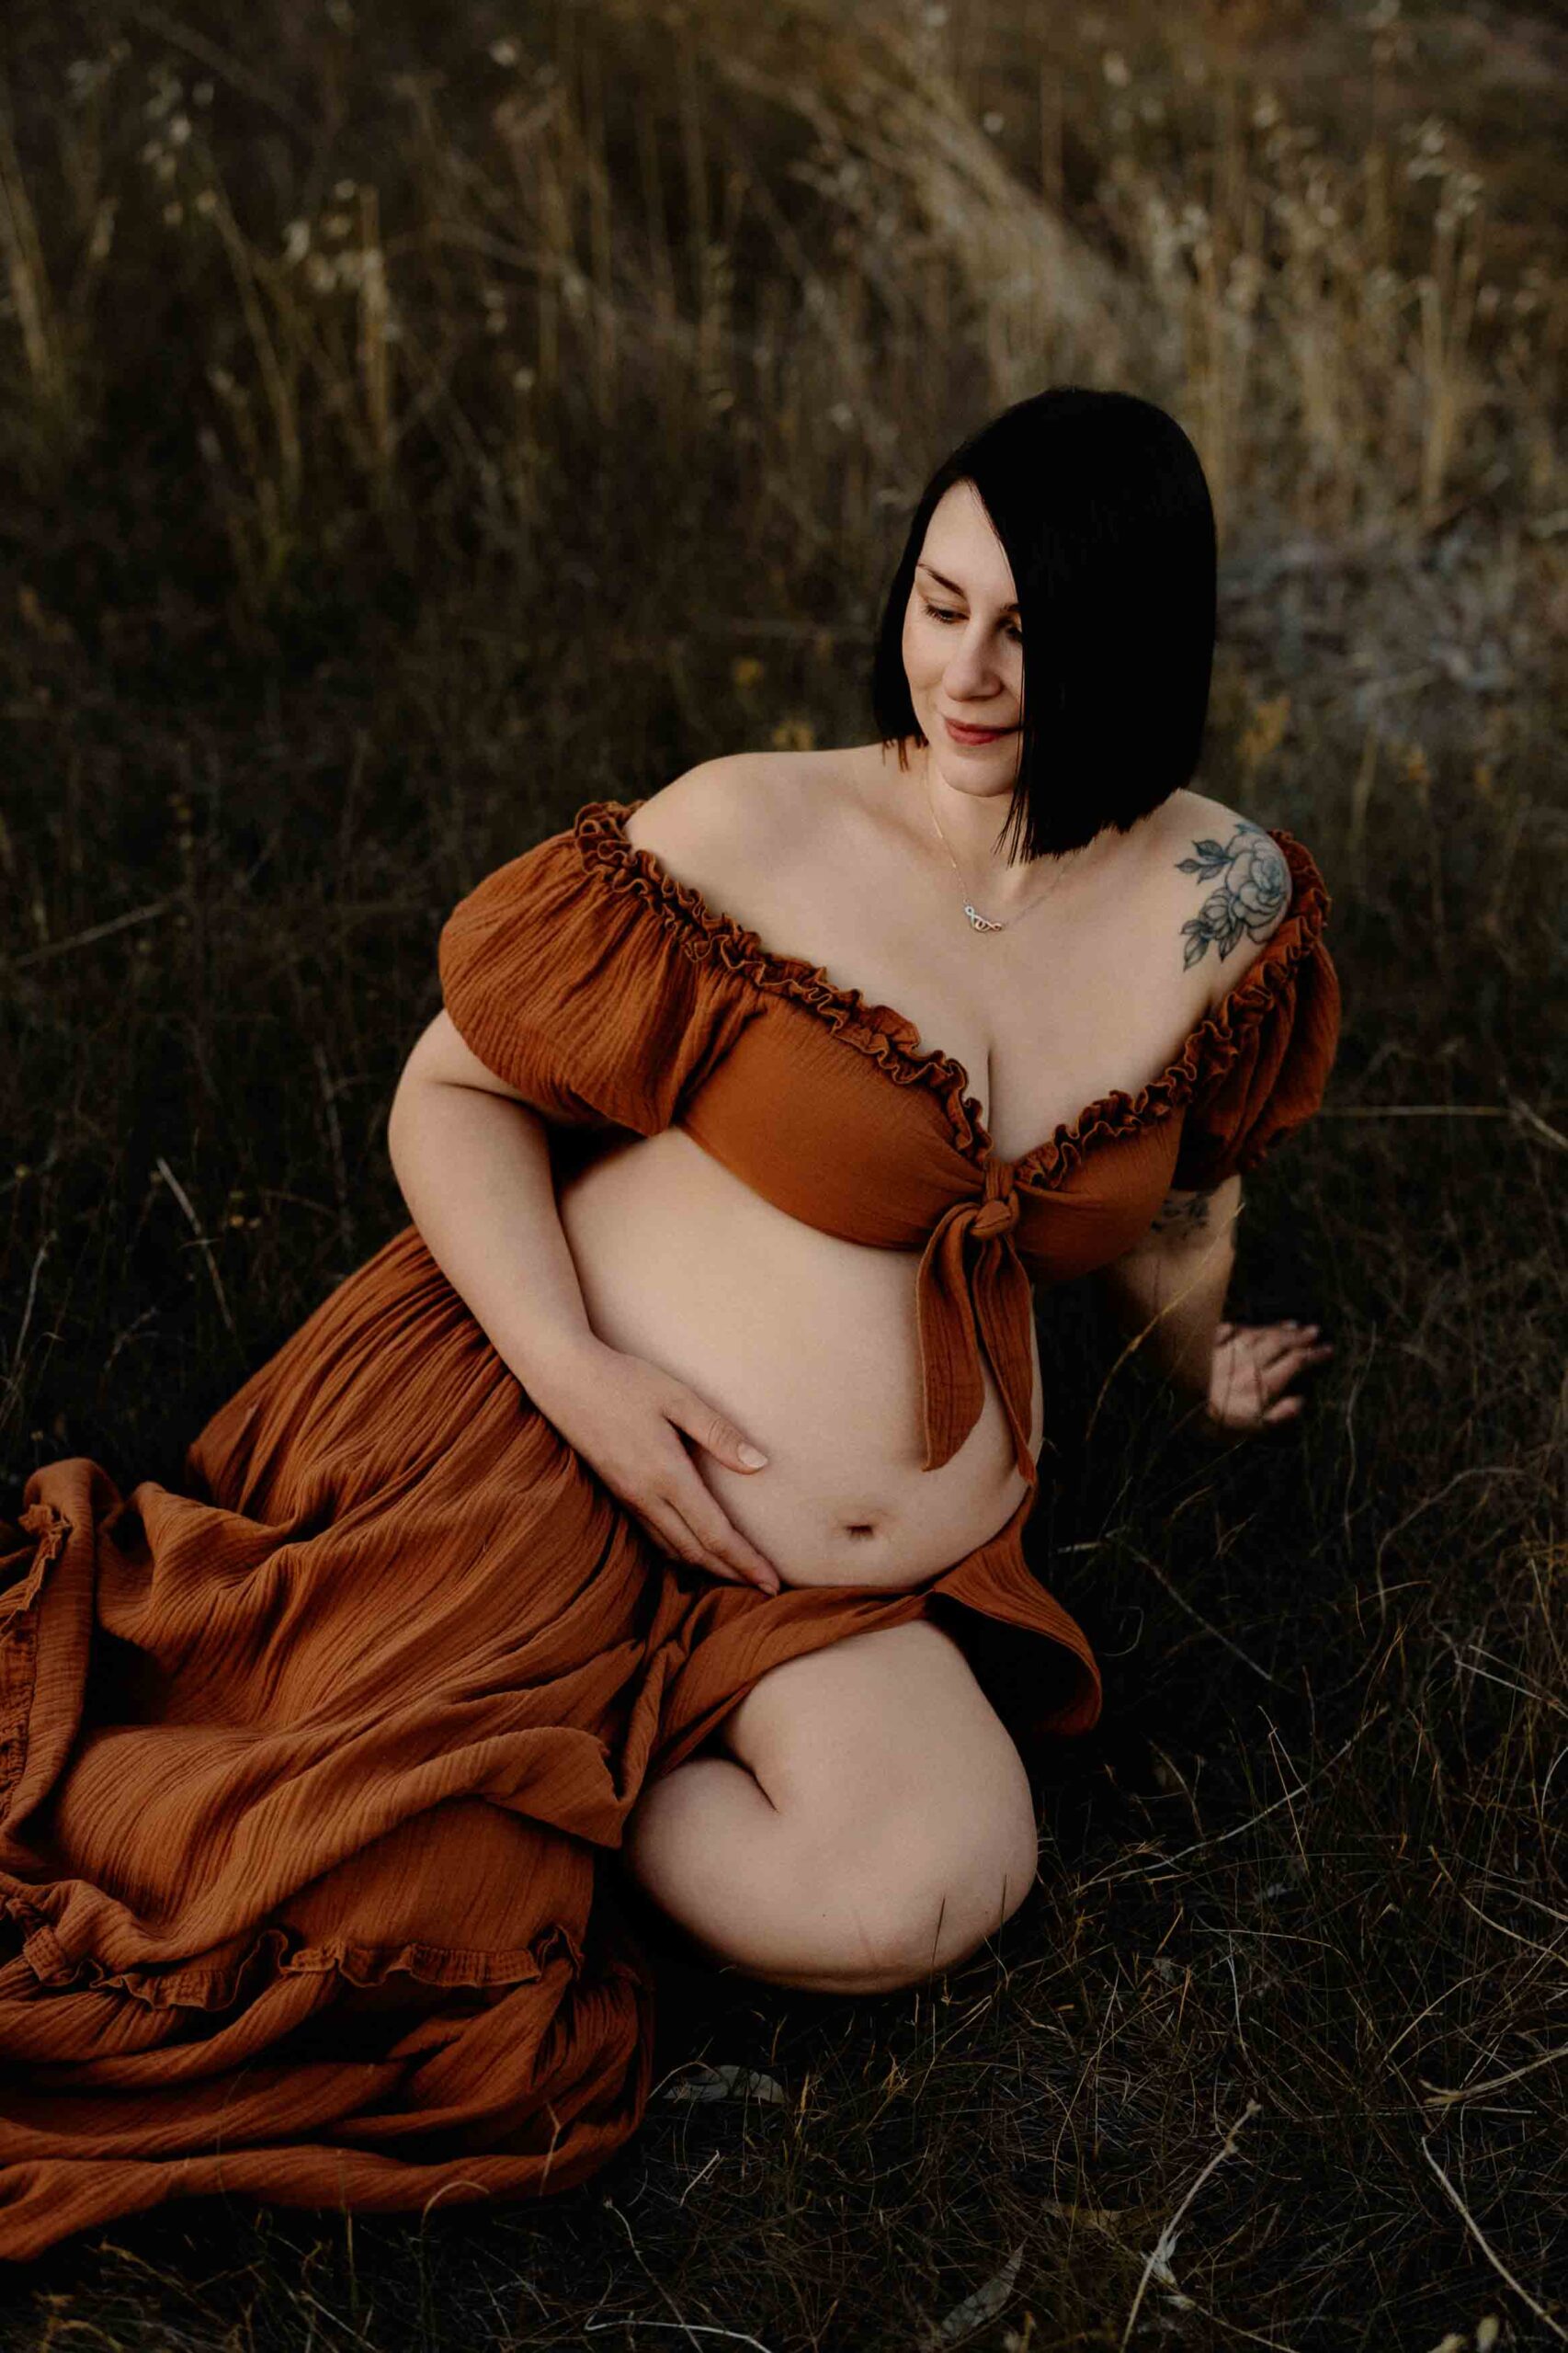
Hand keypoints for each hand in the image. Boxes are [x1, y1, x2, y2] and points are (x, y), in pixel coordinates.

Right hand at [528, 1335, 781, 1593]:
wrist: (562, 1378)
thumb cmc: (624, 1381)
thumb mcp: (678, 1397)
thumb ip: (719, 1433)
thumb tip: (761, 1464)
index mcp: (667, 1475)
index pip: (715, 1534)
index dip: (746, 1562)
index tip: (773, 1584)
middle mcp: (646, 1496)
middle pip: (696, 1552)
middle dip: (733, 1573)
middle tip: (766, 1589)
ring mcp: (627, 1498)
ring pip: (673, 1550)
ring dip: (707, 1568)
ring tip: (737, 1574)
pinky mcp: (616, 1494)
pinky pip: (653, 1538)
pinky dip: (680, 1554)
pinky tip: (693, 1552)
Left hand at [1204, 1319, 1333, 1434]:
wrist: (1179, 1409)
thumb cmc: (1218, 1426)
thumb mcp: (1254, 1429)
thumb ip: (1280, 1415)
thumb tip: (1301, 1401)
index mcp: (1263, 1383)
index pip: (1296, 1363)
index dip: (1315, 1355)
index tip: (1330, 1350)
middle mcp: (1249, 1362)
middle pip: (1279, 1344)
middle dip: (1300, 1337)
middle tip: (1315, 1331)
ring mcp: (1228, 1352)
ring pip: (1258, 1334)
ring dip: (1277, 1329)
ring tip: (1293, 1324)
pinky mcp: (1206, 1348)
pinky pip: (1230, 1331)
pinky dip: (1244, 1327)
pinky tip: (1250, 1325)